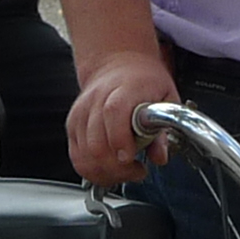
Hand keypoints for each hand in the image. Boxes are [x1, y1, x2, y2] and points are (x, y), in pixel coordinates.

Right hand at [67, 48, 176, 186]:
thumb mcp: (167, 97)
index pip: (113, 112)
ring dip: (106, 172)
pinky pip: (76, 157)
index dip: (119, 140)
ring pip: (84, 155)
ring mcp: (81, 113)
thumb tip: (160, 156)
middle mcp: (97, 99)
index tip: (130, 158)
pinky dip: (92, 170)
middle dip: (117, 168)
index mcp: (124, 89)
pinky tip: (109, 170)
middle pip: (96, 143)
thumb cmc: (143, 81)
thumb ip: (165, 128)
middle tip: (136, 170)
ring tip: (125, 172)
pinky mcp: (72, 125)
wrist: (119, 65)